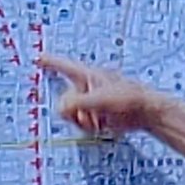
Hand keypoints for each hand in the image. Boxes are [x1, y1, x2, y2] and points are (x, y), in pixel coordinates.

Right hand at [37, 54, 170, 135]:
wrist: (146, 112)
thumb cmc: (128, 98)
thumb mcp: (100, 99)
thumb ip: (78, 103)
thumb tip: (60, 108)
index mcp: (87, 75)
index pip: (63, 66)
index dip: (50, 62)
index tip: (37, 58)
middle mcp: (86, 87)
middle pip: (64, 99)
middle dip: (71, 111)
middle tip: (84, 115)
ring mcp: (91, 102)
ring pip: (71, 114)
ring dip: (81, 121)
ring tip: (97, 120)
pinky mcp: (95, 115)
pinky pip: (81, 122)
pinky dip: (88, 126)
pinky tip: (100, 126)